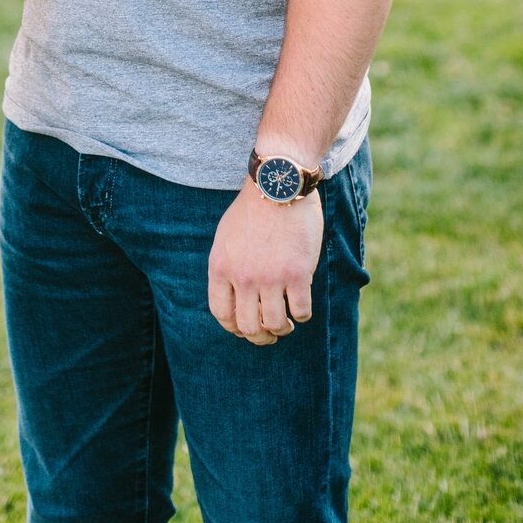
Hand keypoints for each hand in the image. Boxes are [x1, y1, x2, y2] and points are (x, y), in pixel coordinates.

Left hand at [207, 178, 323, 344]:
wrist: (277, 185)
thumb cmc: (253, 209)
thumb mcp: (225, 238)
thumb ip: (226, 267)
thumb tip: (232, 297)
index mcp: (220, 267)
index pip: (221, 314)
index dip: (234, 328)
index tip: (246, 328)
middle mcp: (242, 277)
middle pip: (248, 327)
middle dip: (260, 337)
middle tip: (270, 333)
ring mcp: (270, 277)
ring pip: (274, 324)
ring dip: (282, 328)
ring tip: (286, 322)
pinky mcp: (297, 274)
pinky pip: (301, 312)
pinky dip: (302, 315)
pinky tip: (300, 306)